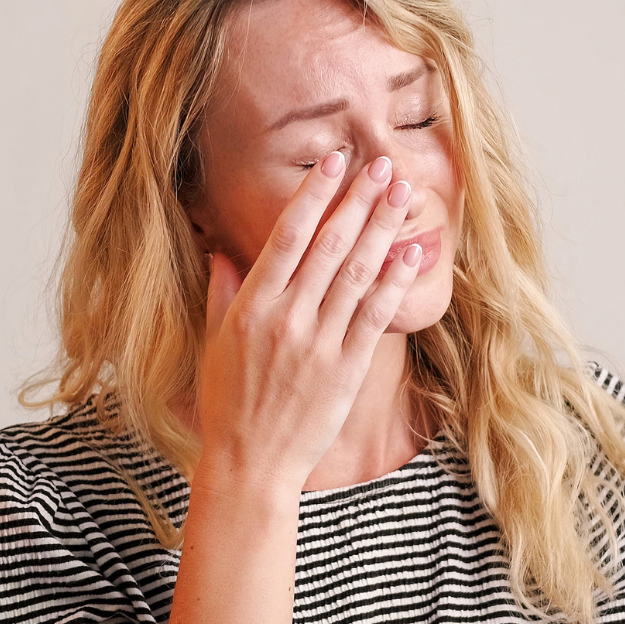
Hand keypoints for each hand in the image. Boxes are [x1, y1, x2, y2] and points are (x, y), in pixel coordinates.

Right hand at [197, 150, 422, 485]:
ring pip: (358, 273)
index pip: (288, 235)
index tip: (335, 160)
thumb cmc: (228, 402)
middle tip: (385, 165)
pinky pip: (374, 316)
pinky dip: (394, 283)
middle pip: (330, 245)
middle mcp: (286, 317)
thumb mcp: (214, 342)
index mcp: (251, 305)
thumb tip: (221, 251)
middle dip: (359, 200)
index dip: (314, 194)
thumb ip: (223, 292)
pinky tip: (410, 254)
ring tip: (404, 195)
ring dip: (383, 228)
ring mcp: (318, 343)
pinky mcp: (345, 369)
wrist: (251, 462)